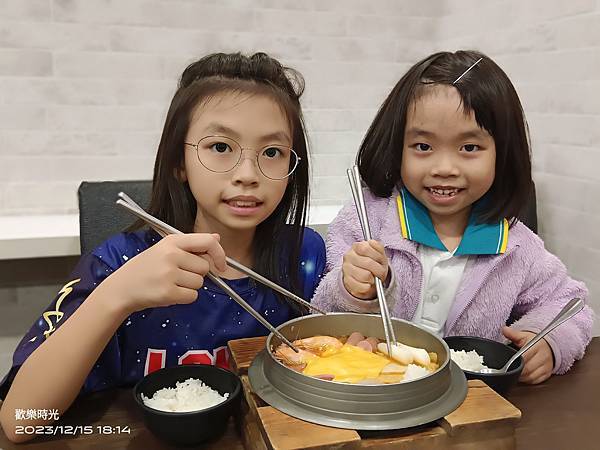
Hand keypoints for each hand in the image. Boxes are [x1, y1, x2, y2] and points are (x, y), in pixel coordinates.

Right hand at [102, 233, 226, 313]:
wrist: (122, 287)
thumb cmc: (146, 267)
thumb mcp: (165, 248)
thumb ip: (192, 244)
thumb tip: (216, 238)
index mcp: (172, 241)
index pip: (208, 242)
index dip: (219, 254)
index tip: (221, 265)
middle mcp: (171, 255)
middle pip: (205, 267)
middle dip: (196, 273)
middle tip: (178, 274)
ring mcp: (169, 274)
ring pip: (200, 283)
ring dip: (190, 286)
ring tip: (171, 282)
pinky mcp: (168, 292)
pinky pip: (192, 296)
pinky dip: (185, 297)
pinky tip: (170, 292)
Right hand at [342, 240, 388, 299]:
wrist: (366, 276)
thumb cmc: (374, 263)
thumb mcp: (378, 253)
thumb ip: (378, 247)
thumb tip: (376, 245)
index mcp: (356, 246)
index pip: (365, 248)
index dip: (376, 256)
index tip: (380, 260)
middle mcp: (349, 256)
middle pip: (367, 263)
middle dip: (379, 270)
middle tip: (381, 272)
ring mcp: (346, 269)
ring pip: (365, 275)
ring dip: (373, 279)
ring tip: (374, 278)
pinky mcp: (347, 282)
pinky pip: (362, 286)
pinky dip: (368, 287)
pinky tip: (368, 284)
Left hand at [502, 326, 553, 383]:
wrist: (548, 347)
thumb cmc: (534, 342)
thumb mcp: (523, 336)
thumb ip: (513, 334)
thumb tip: (504, 330)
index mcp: (537, 346)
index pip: (524, 357)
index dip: (515, 362)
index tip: (507, 364)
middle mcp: (544, 357)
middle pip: (527, 369)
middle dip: (517, 370)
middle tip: (508, 369)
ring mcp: (547, 367)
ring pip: (531, 377)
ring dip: (521, 377)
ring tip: (514, 372)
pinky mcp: (547, 375)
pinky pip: (535, 381)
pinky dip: (527, 380)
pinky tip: (522, 376)